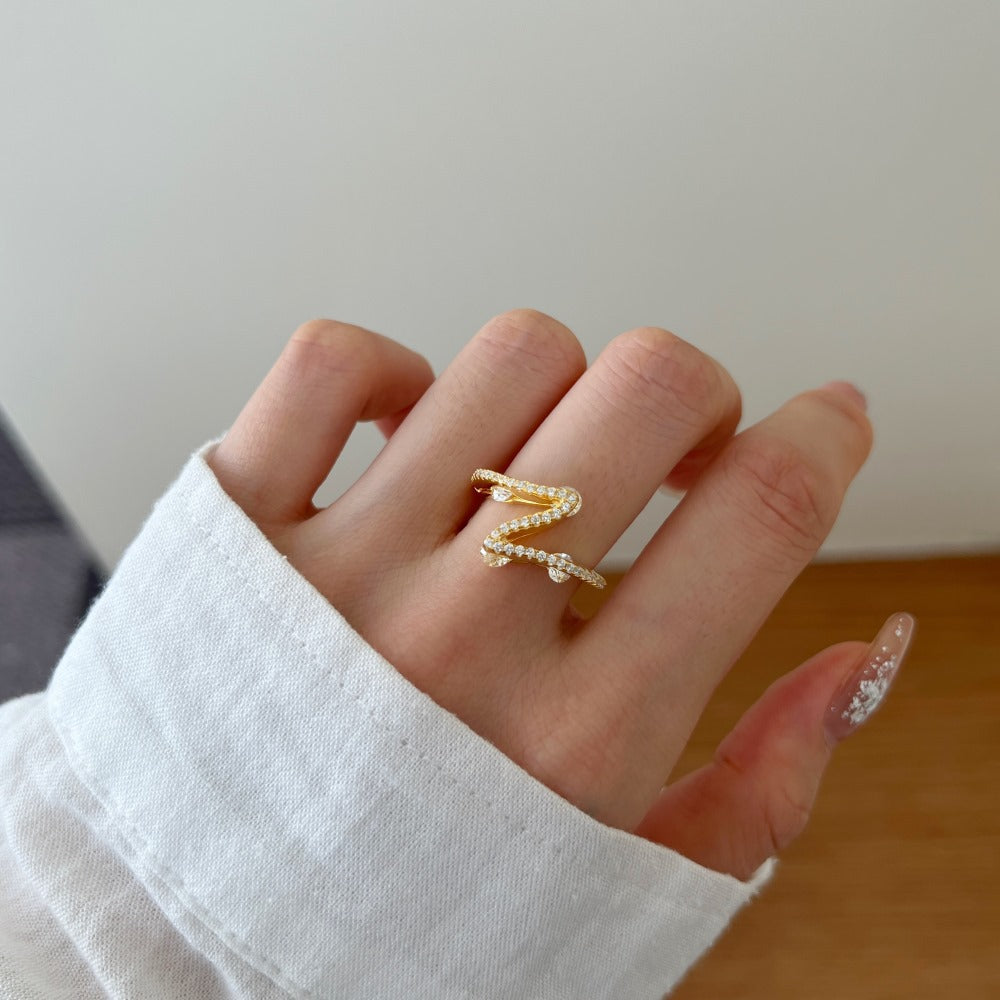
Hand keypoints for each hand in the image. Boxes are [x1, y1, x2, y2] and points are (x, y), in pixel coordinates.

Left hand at [206, 310, 906, 880]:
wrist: (199, 954)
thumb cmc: (416, 931)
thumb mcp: (620, 896)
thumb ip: (766, 780)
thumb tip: (862, 649)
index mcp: (578, 746)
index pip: (760, 518)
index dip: (827, 437)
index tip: (830, 418)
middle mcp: (461, 643)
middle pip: (646, 393)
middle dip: (698, 397)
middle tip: (678, 445)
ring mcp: (338, 576)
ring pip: (509, 359)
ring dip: (559, 388)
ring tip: (537, 458)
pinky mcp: (232, 537)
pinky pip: (332, 366)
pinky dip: (388, 369)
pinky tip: (410, 426)